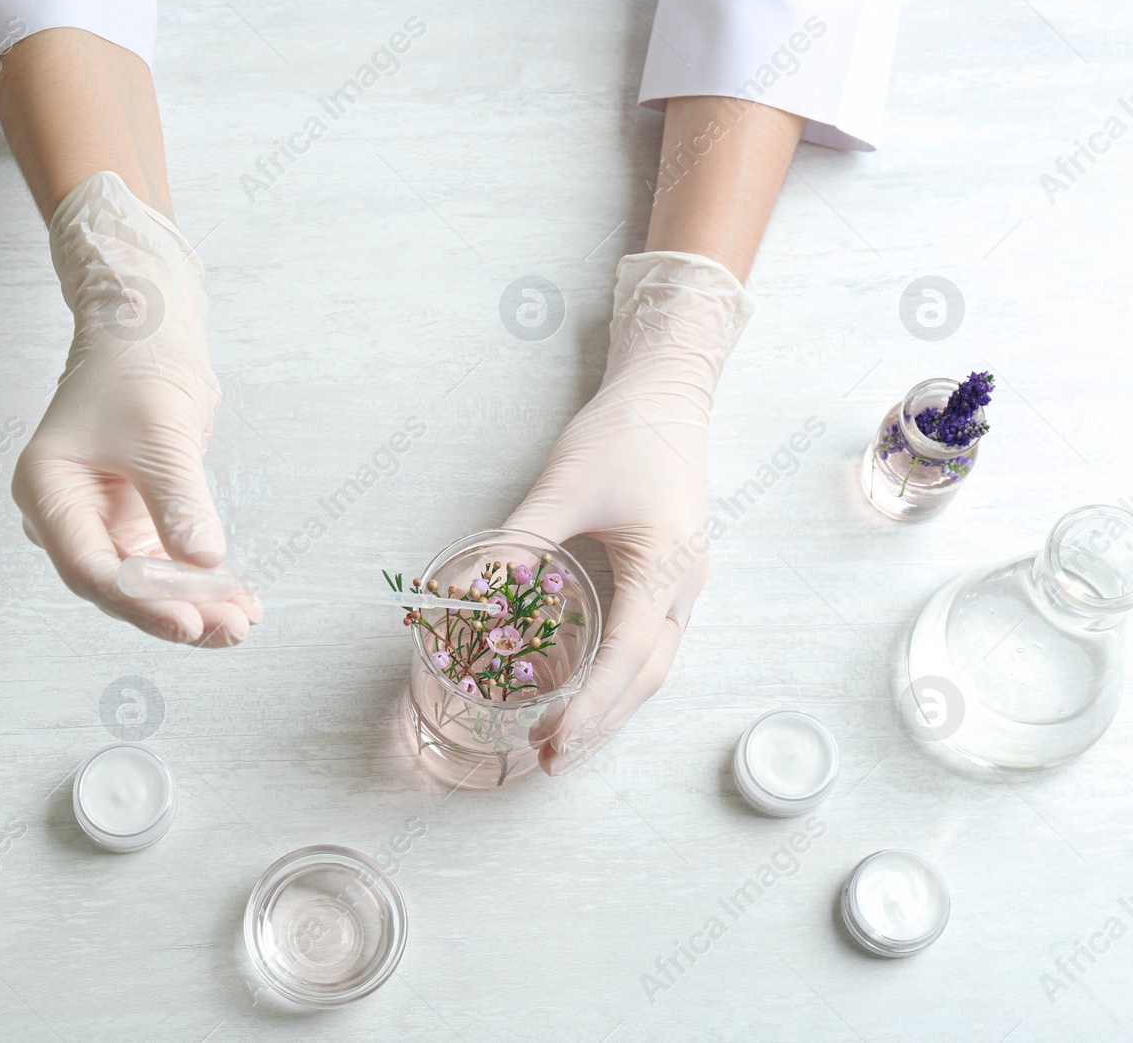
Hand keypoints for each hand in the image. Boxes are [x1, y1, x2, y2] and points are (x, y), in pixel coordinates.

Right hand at [12, 171, 259, 645]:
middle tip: (229, 630)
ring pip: (143, 583)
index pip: (90, 567)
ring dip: (194, 604)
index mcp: (47, 490)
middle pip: (116, 585)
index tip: (190, 621)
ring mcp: (97, 521)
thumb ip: (179, 501)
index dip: (142, 603)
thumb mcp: (159, 433)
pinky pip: (163, 565)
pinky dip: (199, 583)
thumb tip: (205, 561)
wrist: (147, 332)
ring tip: (243, 622)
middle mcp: (65, 515)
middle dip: (174, 611)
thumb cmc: (137, 368)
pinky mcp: (131, 521)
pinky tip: (238, 600)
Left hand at [504, 252, 752, 772]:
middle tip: (550, 760)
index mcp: (666, 568)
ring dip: (609, 706)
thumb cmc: (625, 431)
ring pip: (651, 665)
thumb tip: (467, 590)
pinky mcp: (665, 574)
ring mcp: (681, 583)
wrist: (669, 390)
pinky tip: (582, 688)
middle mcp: (683, 586)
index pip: (629, 659)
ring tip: (562, 739)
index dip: (591, 709)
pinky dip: (615, 675)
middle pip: (646, 677)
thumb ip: (521, 538)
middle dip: (600, 725)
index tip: (556, 744)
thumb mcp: (566, 482)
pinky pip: (646, 640)